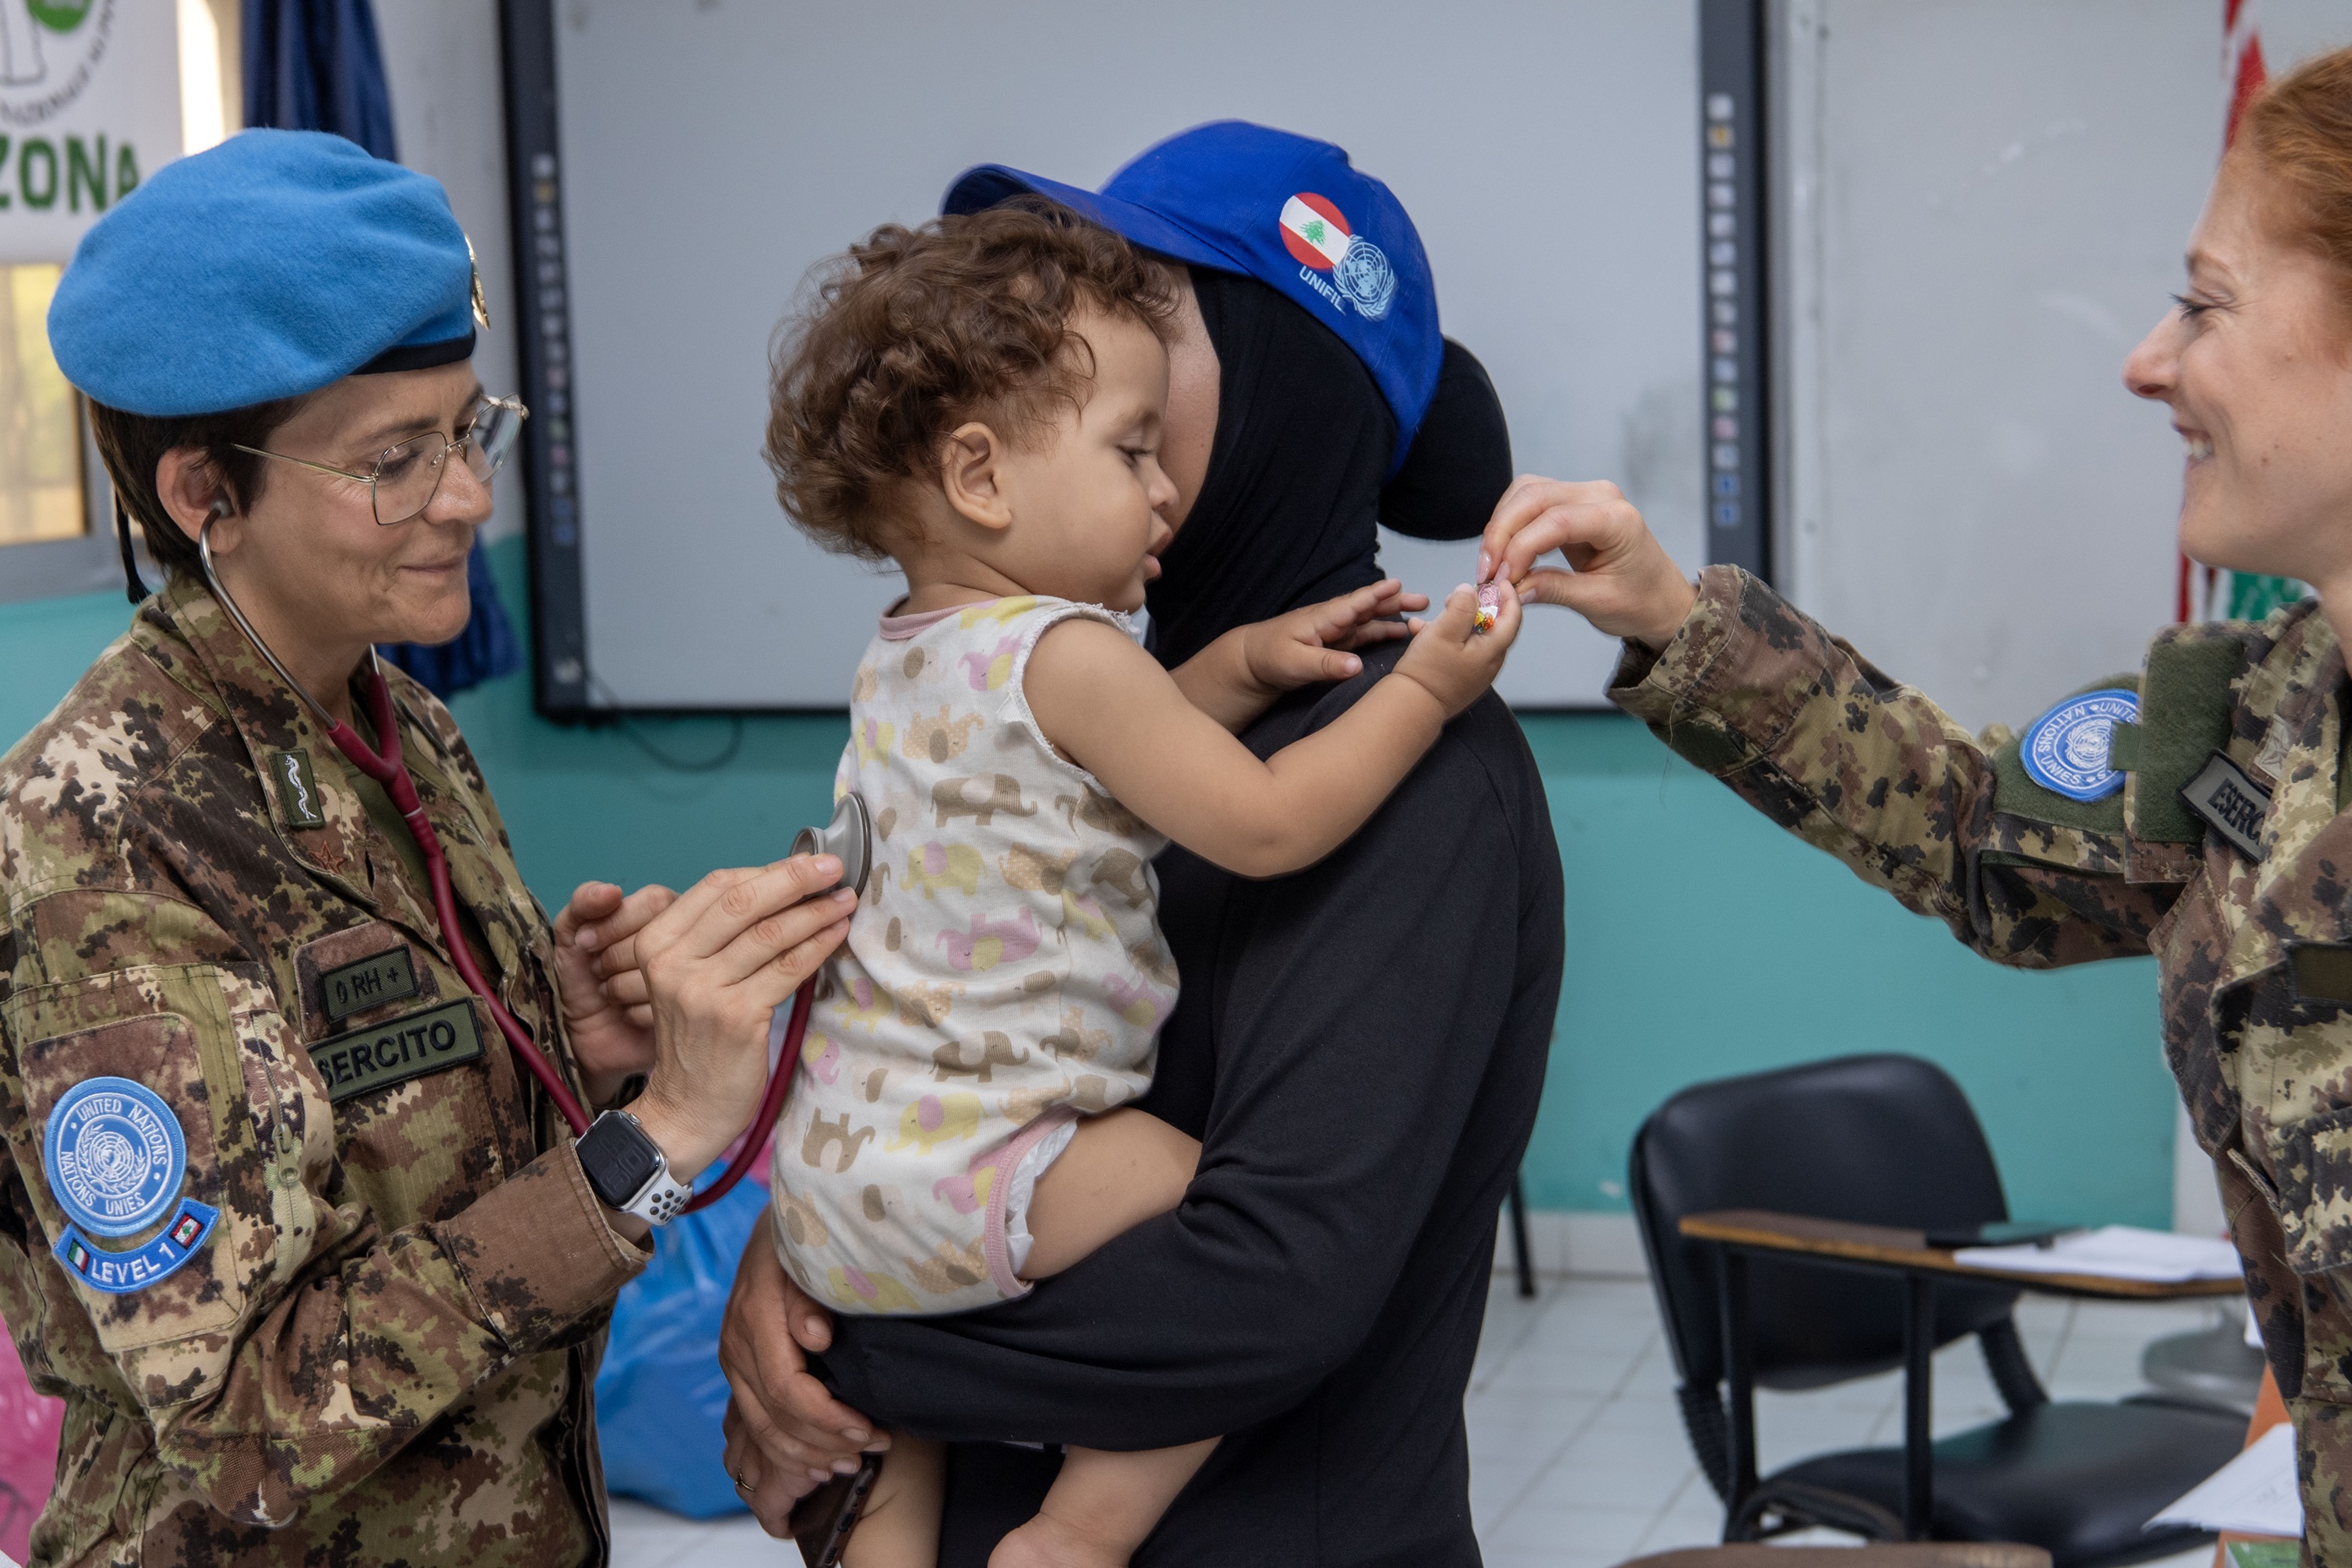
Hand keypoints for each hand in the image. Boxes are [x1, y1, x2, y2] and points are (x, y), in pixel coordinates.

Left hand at [552, 880, 676, 1097]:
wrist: (584, 1038)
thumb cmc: (582, 980)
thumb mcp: (571, 936)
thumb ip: (583, 903)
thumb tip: (611, 891)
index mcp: (666, 912)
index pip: (655, 901)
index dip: (614, 924)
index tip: (585, 945)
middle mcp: (690, 939)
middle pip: (661, 936)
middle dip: (613, 958)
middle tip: (599, 972)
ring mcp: (696, 977)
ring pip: (662, 972)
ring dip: (620, 987)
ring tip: (611, 994)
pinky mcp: (693, 1013)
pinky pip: (664, 1006)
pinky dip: (633, 1013)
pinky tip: (627, 1015)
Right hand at [628, 857, 855, 1180]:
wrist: (687, 1108)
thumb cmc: (698, 1039)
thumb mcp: (689, 979)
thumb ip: (719, 936)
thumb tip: (782, 886)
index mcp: (656, 942)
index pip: (717, 886)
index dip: (766, 870)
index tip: (806, 860)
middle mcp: (673, 962)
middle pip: (744, 901)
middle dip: (796, 878)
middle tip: (835, 868)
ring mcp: (703, 990)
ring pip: (770, 934)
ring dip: (816, 911)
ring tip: (846, 900)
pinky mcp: (736, 1016)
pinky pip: (788, 968)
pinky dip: (819, 945)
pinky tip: (838, 933)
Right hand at [719, 1219, 882, 1535]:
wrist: (782, 1215)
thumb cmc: (808, 1231)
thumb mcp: (813, 1249)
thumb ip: (810, 1295)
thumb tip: (815, 1338)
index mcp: (755, 1314)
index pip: (785, 1387)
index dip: (826, 1418)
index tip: (868, 1429)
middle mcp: (736, 1341)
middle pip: (773, 1416)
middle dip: (824, 1442)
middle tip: (873, 1448)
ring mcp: (734, 1355)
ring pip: (761, 1426)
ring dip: (807, 1453)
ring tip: (851, 1462)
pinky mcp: (740, 1363)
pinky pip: (756, 1420)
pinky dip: (787, 1447)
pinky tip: (817, 1461)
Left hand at [1236, 578, 1429, 692]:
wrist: (1252, 663)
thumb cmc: (1270, 658)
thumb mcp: (1296, 663)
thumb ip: (1326, 664)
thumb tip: (1358, 666)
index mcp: (1323, 618)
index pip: (1354, 603)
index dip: (1376, 595)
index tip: (1398, 585)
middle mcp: (1333, 620)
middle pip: (1369, 608)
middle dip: (1395, 603)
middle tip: (1424, 601)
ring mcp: (1336, 632)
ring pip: (1370, 621)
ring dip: (1393, 617)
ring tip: (1420, 618)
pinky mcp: (1337, 645)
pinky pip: (1365, 635)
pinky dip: (1383, 633)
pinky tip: (1399, 635)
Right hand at [1393, 581, 1522, 717]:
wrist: (1411, 708)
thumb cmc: (1428, 672)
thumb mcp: (1444, 630)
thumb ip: (1461, 607)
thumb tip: (1470, 591)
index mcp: (1492, 650)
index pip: (1513, 617)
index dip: (1508, 596)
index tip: (1499, 581)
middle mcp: (1489, 663)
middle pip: (1491, 626)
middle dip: (1474, 607)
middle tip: (1454, 598)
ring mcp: (1475, 672)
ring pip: (1471, 637)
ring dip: (1454, 621)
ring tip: (1433, 616)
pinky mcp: (1461, 678)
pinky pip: (1458, 650)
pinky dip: (1444, 638)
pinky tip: (1422, 631)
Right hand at [1477, 476, 1697, 648]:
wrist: (1661, 599)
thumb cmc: (1640, 601)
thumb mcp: (1598, 603)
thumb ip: (1554, 590)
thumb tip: (1511, 589)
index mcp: (1617, 519)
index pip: (1556, 521)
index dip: (1519, 548)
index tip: (1499, 579)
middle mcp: (1600, 496)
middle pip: (1535, 496)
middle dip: (1501, 534)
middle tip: (1485, 573)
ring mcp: (1585, 495)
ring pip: (1526, 492)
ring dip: (1501, 526)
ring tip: (1491, 566)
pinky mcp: (1571, 503)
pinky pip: (1531, 500)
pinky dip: (1510, 524)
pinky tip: (1503, 554)